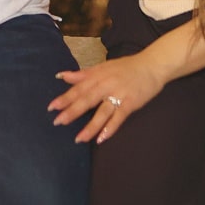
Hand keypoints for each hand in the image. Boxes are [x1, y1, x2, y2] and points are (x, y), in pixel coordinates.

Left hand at [49, 53, 166, 143]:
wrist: (152, 65)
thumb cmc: (126, 67)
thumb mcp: (103, 67)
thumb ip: (83, 74)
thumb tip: (62, 76)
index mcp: (98, 75)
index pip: (79, 88)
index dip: (65, 98)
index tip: (51, 107)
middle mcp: (107, 84)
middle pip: (87, 99)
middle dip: (72, 111)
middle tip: (58, 122)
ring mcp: (119, 93)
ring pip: (102, 111)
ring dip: (90, 126)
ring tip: (79, 139)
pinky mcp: (131, 102)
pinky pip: (119, 116)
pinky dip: (111, 127)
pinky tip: (102, 138)